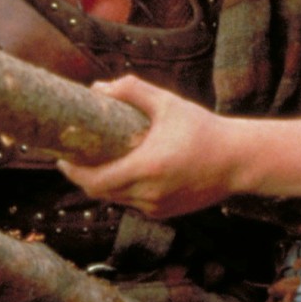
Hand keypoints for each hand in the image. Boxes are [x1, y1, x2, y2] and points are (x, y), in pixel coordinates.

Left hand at [59, 75, 233, 217]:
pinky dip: (122, 190)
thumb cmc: (204, 128)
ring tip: (96, 162)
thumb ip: (132, 91)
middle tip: (73, 157)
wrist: (238, 161)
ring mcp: (157, 207)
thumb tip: (98, 88)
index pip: (95, 180)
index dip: (73, 172)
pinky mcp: (165, 213)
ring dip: (103, 184)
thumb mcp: (168, 103)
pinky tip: (123, 172)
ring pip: (115, 200)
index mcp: (148, 168)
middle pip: (100, 193)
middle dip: (83, 177)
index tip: (61, 157)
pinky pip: (132, 204)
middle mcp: (150, 193)